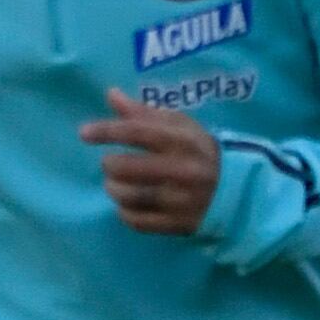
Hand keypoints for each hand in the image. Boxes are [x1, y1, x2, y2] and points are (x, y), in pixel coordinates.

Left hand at [82, 88, 221, 234]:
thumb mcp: (179, 126)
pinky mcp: (178, 224)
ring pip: (128, 197)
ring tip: (116, 184)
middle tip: (109, 164)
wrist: (234, 189)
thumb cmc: (198, 151)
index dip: (107, 131)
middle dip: (109, 165)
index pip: (137, 132)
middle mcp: (183, 171)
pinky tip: (128, 203)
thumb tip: (111, 95)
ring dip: (113, 189)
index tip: (84, 133)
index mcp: (183, 141)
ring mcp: (181, 201)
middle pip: (127, 168)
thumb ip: (144, 112)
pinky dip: (124, 212)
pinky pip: (136, 221)